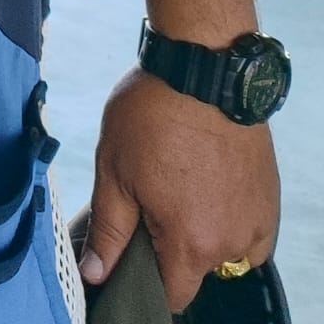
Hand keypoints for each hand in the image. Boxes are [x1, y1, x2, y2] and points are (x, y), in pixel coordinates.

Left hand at [81, 67, 279, 309]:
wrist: (202, 71)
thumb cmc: (152, 116)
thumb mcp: (114, 172)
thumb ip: (108, 231)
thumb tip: (96, 274)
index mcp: (190, 242)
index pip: (172, 293)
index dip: (146, 281)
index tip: (130, 256)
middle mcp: (230, 243)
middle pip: (195, 269)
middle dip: (169, 247)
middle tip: (147, 199)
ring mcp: (255, 222)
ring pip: (221, 249)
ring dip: (199, 231)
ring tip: (176, 183)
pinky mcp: (268, 200)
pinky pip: (247, 231)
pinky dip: (226, 218)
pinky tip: (204, 185)